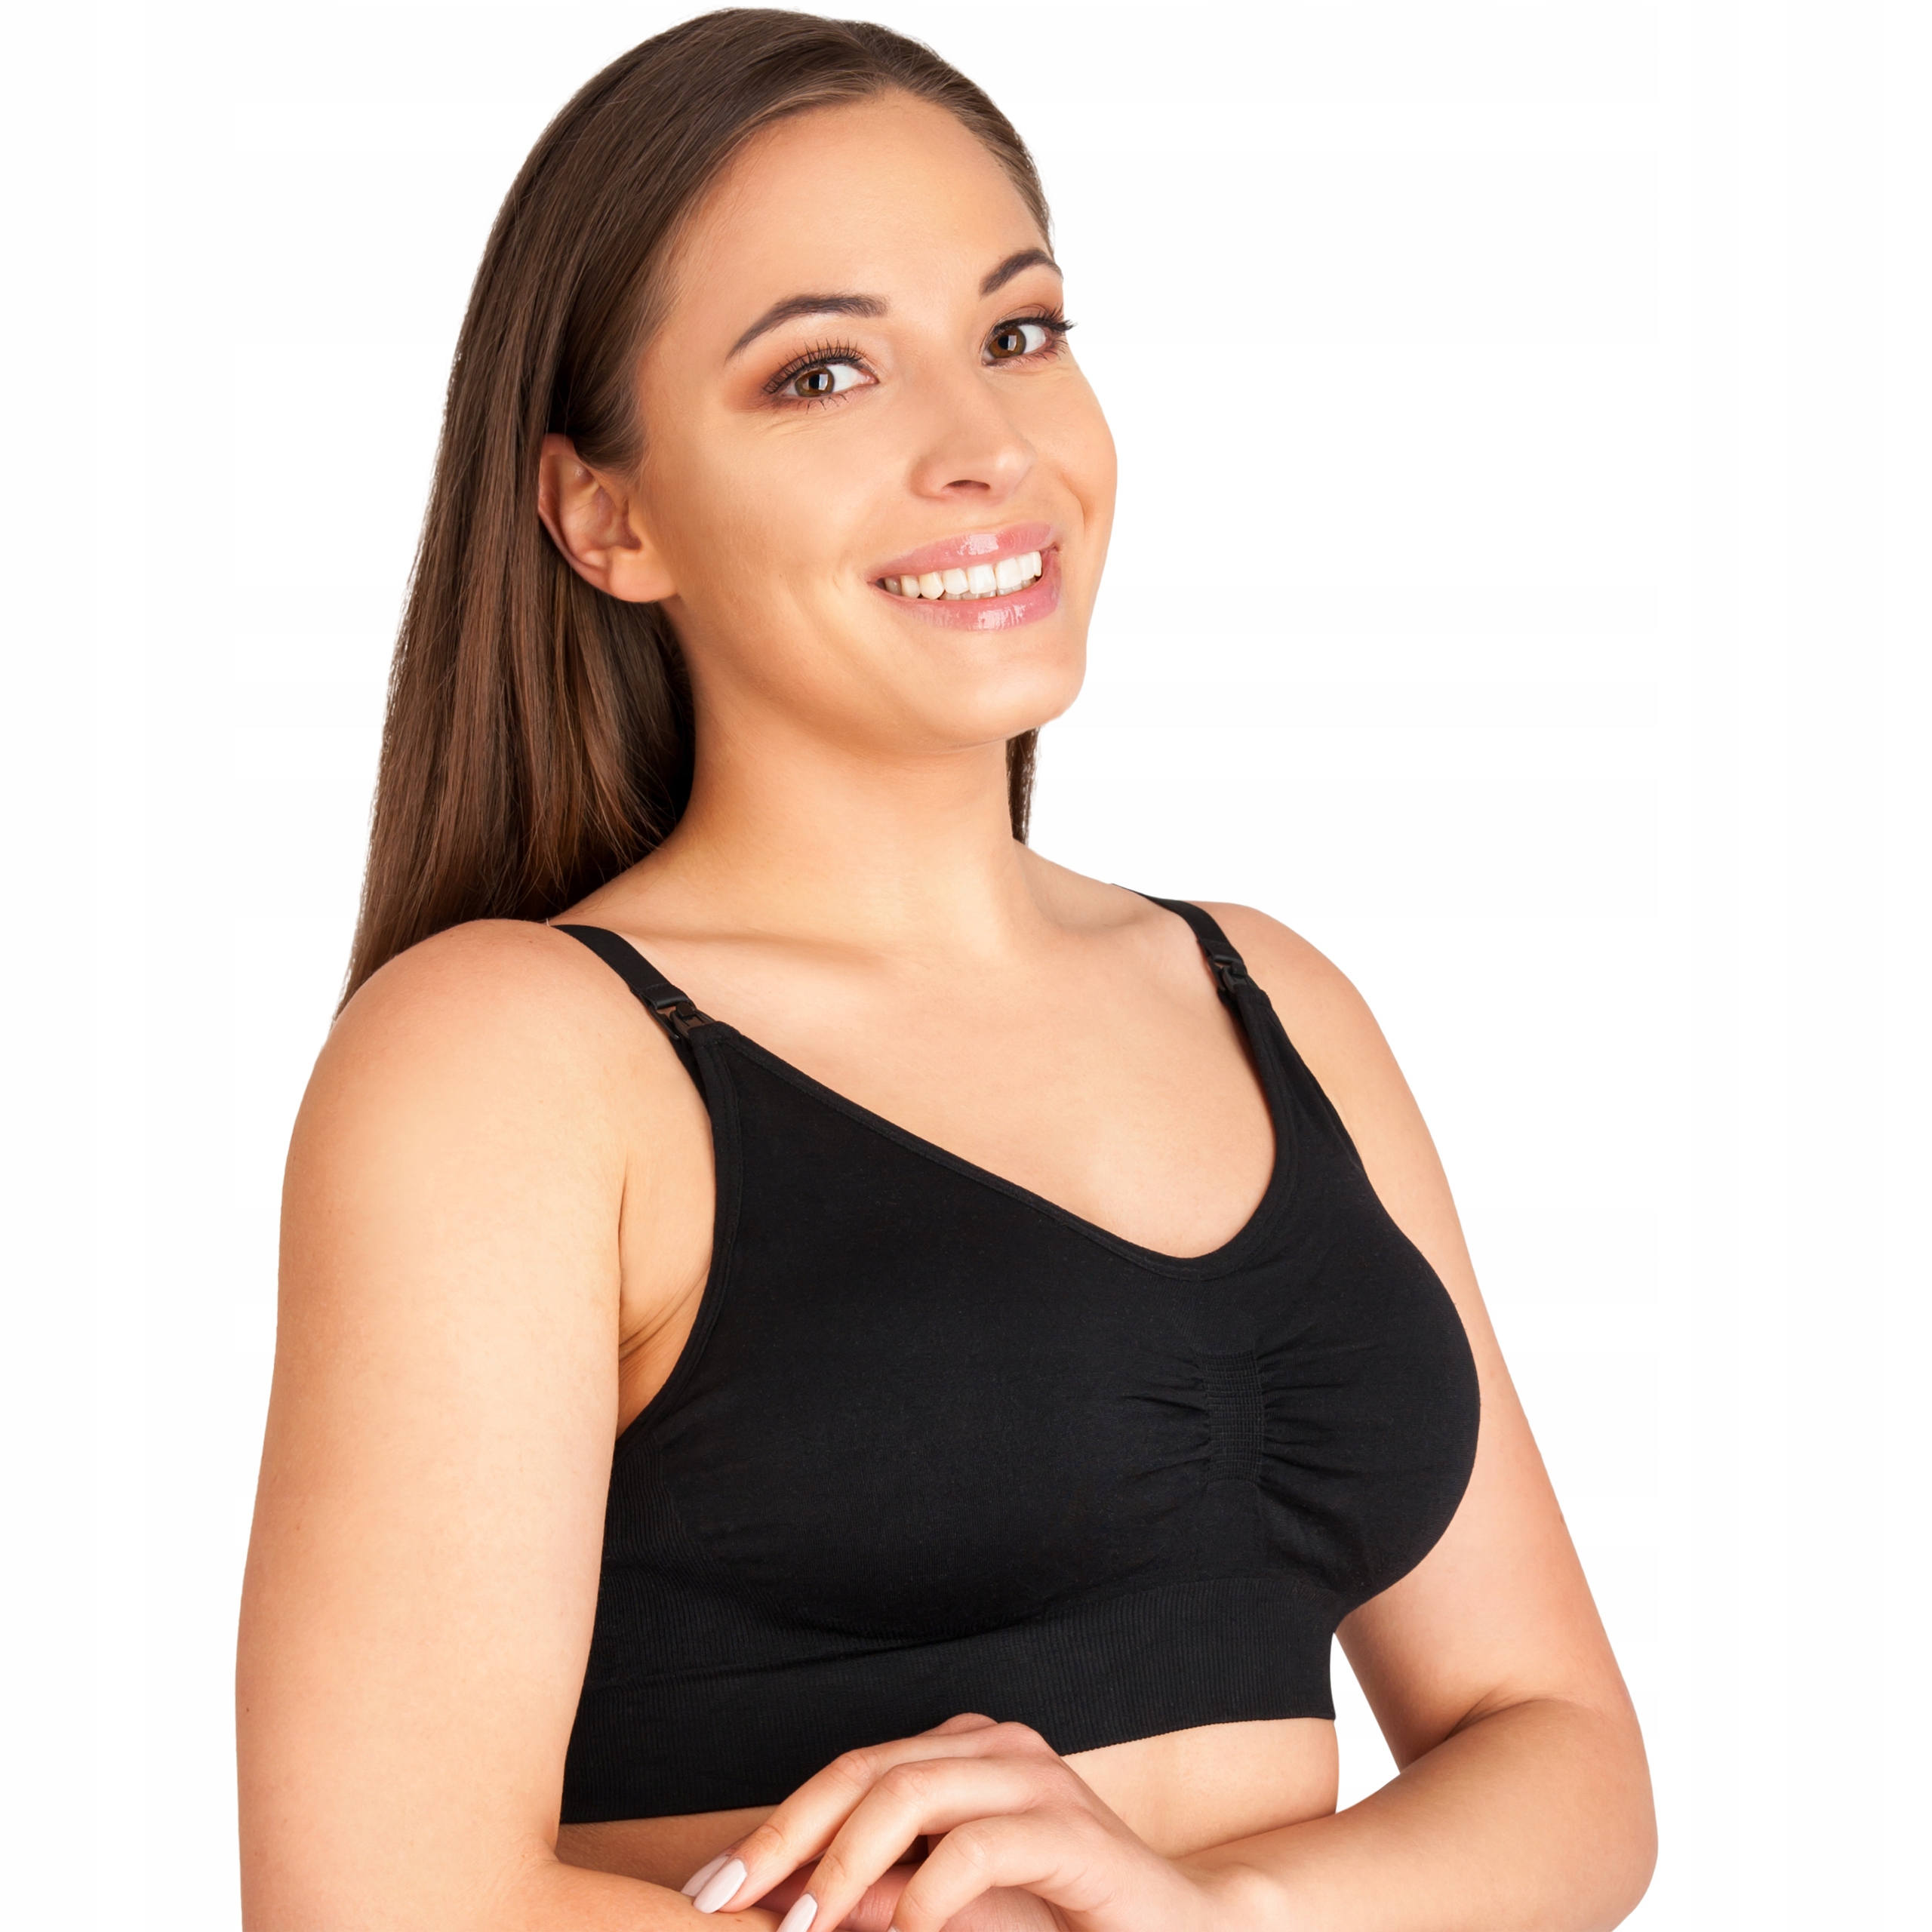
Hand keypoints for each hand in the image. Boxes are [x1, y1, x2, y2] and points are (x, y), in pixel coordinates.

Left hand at [679, 1714, 1236, 1931]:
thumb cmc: (1057, 1922)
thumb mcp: (950, 1915)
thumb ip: (884, 1899)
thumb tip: (796, 1902)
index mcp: (961, 1753)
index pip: (846, 1774)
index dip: (775, 1828)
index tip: (709, 1889)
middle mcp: (994, 1746)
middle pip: (864, 1772)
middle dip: (786, 1838)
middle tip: (727, 1900)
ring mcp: (1036, 1778)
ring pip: (911, 1792)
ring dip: (843, 1867)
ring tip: (802, 1927)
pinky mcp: (1072, 1829)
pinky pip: (979, 1845)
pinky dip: (927, 1894)